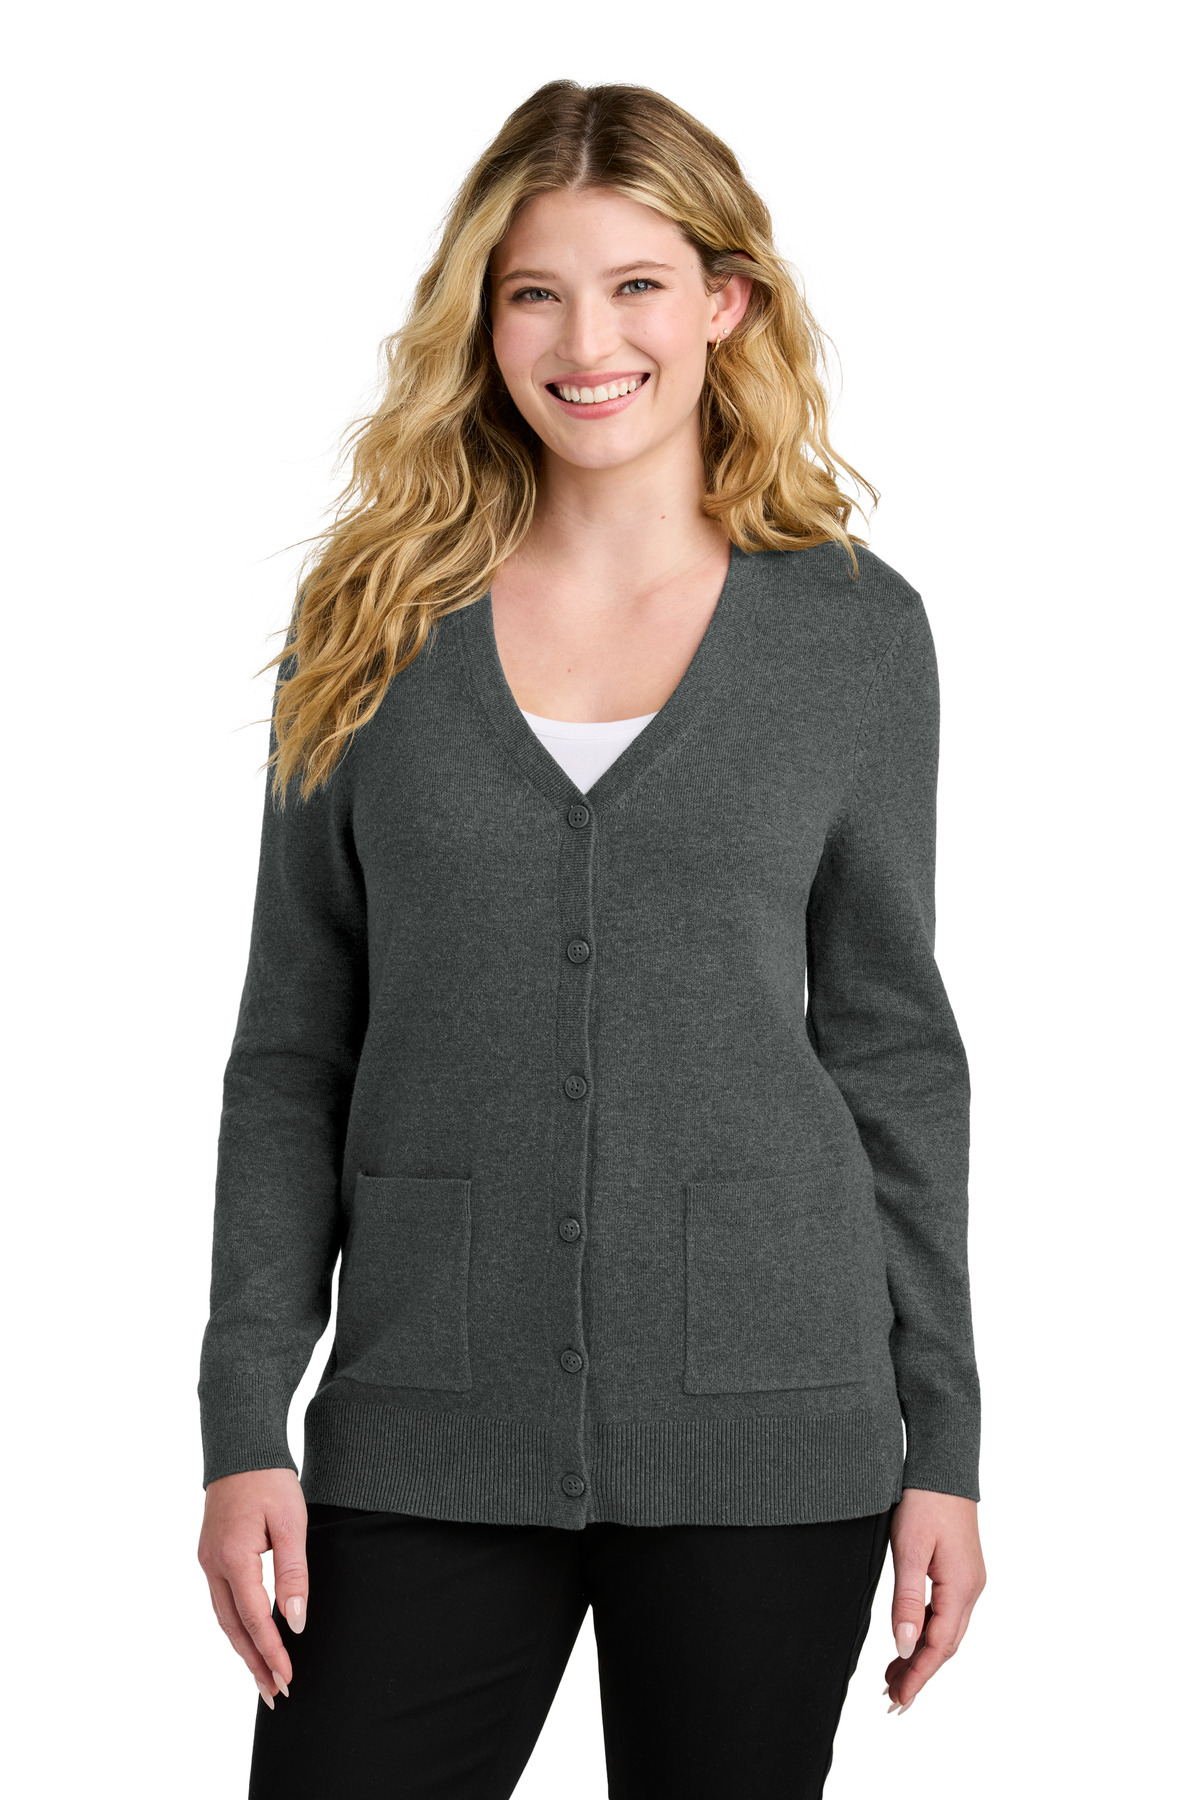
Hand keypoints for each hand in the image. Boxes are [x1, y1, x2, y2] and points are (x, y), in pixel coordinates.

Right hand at [198, 1468, 308, 1708]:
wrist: (241, 1448)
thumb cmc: (270, 1481)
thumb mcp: (291, 1523)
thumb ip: (293, 1573)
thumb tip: (295, 1621)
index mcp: (233, 1558)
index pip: (254, 1618)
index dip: (271, 1652)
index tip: (288, 1678)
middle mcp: (213, 1565)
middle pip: (233, 1628)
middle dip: (254, 1664)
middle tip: (275, 1694)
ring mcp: (207, 1561)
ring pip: (224, 1618)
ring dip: (244, 1649)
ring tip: (264, 1678)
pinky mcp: (210, 1556)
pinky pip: (222, 1601)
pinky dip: (236, 1627)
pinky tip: (249, 1639)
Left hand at [883, 1488, 984, 1713]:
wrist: (943, 1464)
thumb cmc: (925, 1500)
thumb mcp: (910, 1549)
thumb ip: (907, 1600)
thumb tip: (903, 1648)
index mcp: (962, 1587)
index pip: (939, 1646)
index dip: (917, 1676)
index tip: (898, 1701)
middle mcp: (971, 1589)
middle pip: (946, 1645)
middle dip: (919, 1673)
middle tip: (891, 1699)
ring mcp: (969, 1580)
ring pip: (946, 1631)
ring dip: (922, 1656)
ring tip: (894, 1679)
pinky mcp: (960, 1571)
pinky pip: (945, 1614)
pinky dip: (927, 1633)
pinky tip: (910, 1640)